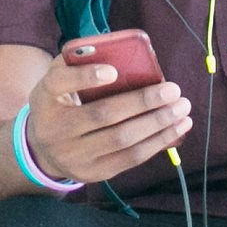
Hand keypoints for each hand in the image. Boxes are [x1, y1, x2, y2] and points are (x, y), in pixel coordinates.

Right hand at [25, 53, 191, 186]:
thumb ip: (79, 63)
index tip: (113, 71)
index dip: (85, 77)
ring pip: (122, 140)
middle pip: (103, 114)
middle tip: (173, 90)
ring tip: (182, 109)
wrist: (44, 150)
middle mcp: (55, 129)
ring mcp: (74, 156)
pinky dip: (157, 142)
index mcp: (45, 98)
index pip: (59, 84)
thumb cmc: (61, 104)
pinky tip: (176, 128)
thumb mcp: (58, 81)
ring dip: (158, 124)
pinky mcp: (94, 173)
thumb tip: (121, 54)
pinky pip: (130, 158)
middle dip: (143, 102)